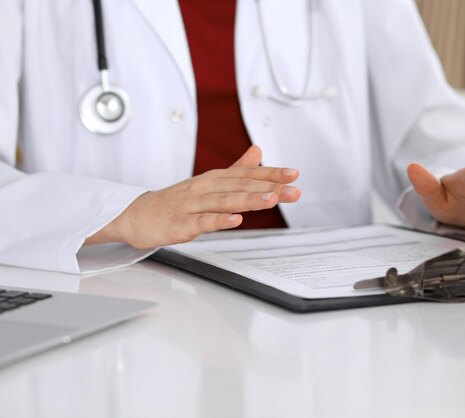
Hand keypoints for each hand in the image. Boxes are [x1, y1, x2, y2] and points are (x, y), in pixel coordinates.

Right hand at [86, 145, 300, 248]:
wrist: (135, 215)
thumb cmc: (175, 201)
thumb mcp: (208, 182)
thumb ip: (236, 168)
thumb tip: (258, 151)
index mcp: (214, 179)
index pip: (247, 174)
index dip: (271, 174)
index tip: (294, 174)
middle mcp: (205, 188)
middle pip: (240, 186)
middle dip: (269, 187)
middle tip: (293, 189)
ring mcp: (192, 205)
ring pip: (224, 201)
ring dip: (249, 199)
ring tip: (271, 199)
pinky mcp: (181, 224)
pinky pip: (202, 222)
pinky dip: (219, 221)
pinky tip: (235, 220)